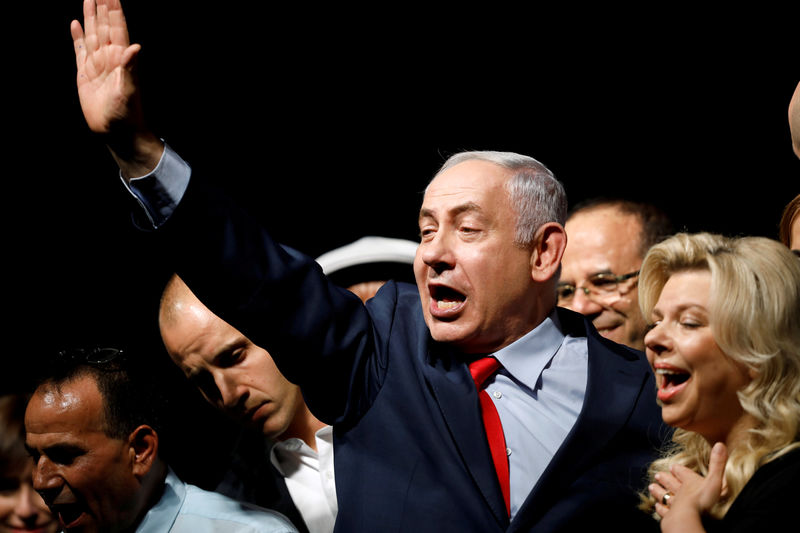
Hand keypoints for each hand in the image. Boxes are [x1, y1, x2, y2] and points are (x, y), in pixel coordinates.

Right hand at [71, 0, 162, 178]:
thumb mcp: (129, 90)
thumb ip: (130, 68)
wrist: (116, 132)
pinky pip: (80, 51)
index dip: (115, 12)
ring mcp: (97, 65)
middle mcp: (109, 59)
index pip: (118, 30)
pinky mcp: (85, 75)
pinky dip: (77, 37)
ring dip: (90, 18)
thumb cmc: (126, 114)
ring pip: (92, 35)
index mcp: (121, 60)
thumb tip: (135, 47)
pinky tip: (75, 24)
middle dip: (102, 8)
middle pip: (104, 27)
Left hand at [648, 442, 727, 532]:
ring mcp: (673, 503)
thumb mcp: (715, 480)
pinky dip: (660, 508)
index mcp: (690, 482)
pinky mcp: (670, 515)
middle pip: (671, 483)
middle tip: (657, 475)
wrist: (687, 516)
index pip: (683, 473)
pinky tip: (656, 506)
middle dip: (665, 478)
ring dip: (659, 491)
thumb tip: (720, 444)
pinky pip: (664, 511)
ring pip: (665, 495)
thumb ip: (717, 464)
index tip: (672, 467)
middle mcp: (680, 491)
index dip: (678, 470)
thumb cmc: (702, 499)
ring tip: (651, 487)